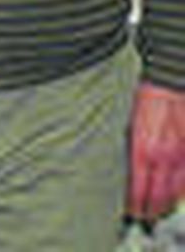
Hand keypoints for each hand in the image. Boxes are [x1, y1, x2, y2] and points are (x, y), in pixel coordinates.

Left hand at [129, 81, 184, 221]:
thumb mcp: (126, 121)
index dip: (134, 203)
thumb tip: (117, 162)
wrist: (169, 80)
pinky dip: (182, 191)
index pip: (138, 187)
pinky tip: (176, 196)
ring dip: (167, 204)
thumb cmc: (143, 96)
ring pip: (177, 191)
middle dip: (150, 209)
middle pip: (158, 194)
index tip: (129, 210)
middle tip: (143, 216)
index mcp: (142, 149)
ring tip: (158, 212)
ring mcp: (181, 154)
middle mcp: (163, 156)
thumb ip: (126, 144)